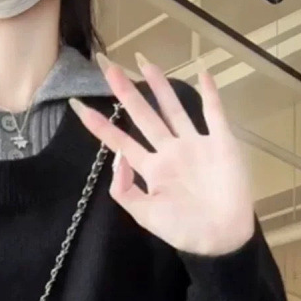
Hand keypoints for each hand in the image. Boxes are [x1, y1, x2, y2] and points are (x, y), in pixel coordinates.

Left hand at [69, 53, 254, 256]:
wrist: (220, 238)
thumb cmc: (183, 229)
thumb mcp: (144, 215)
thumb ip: (125, 189)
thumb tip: (118, 155)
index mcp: (151, 170)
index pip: (121, 142)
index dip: (100, 125)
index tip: (78, 107)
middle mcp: (170, 152)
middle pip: (144, 117)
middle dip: (126, 93)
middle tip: (108, 67)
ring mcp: (195, 145)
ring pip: (174, 109)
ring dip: (160, 86)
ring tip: (145, 62)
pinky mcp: (221, 143)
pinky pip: (214, 113)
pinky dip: (211, 94)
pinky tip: (202, 72)